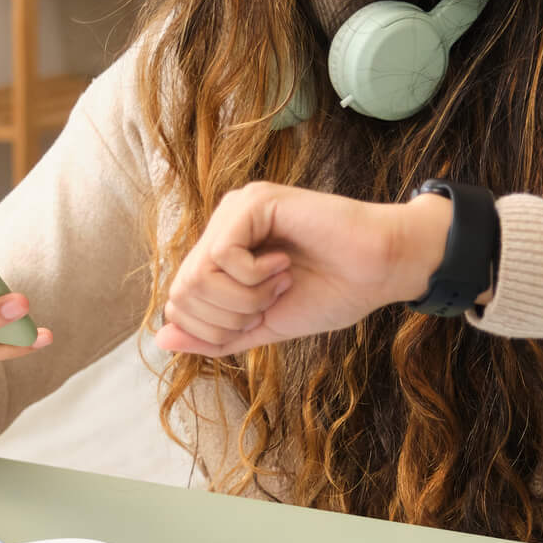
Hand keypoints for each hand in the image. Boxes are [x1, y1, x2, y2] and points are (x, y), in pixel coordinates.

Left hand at [153, 184, 454, 357]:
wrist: (380, 272)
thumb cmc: (331, 292)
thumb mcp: (262, 324)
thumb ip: (215, 334)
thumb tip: (162, 340)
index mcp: (221, 251)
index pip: (178, 302)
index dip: (215, 328)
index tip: (261, 314)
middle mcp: (222, 226)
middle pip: (181, 292)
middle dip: (228, 316)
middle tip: (270, 300)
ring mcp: (237, 209)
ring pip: (198, 276)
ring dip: (244, 297)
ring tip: (280, 281)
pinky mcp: (255, 202)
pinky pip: (223, 255)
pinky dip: (254, 277)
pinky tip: (284, 264)